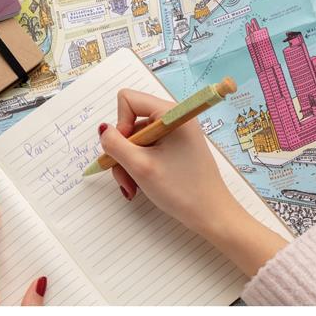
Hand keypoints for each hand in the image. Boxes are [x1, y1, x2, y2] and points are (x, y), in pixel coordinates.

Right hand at [99, 89, 286, 275]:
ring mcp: (174, 133)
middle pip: (130, 123)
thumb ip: (115, 144)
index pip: (128, 100)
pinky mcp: (174, 147)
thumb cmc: (181, 190)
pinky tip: (141, 185)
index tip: (127, 149)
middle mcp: (172, 118)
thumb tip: (103, 130)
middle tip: (125, 178)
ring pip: (134, 140)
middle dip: (122, 151)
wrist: (211, 215)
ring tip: (133, 187)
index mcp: (170, 114)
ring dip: (127, 164)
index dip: (120, 124)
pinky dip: (138, 167)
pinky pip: (145, 149)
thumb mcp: (140, 166)